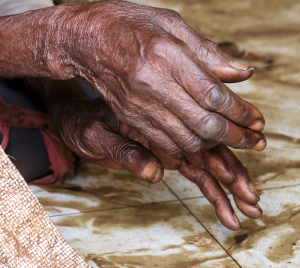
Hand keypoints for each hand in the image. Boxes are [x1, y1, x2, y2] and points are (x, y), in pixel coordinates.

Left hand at [48, 94, 261, 229]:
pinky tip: (228, 212)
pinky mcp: (166, 149)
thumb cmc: (79, 123)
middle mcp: (166, 120)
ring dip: (229, 184)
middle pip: (208, 146)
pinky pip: (196, 169)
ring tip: (250, 210)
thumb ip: (123, 151)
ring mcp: (168, 135)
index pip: (194, 130)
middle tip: (251, 200)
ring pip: (208, 159)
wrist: (71, 119)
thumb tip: (154, 174)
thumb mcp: (94, 135)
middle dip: (233, 173)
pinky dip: (213, 189)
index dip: (218, 155)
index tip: (233, 178)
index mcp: (154, 109)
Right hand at [50, 1, 265, 158]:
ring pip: (188, 140)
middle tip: (253, 136)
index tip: (257, 117)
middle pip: (205, 123)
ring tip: (228, 138)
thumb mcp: (167, 22)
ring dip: (215, 145)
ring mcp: (137, 102)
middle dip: (237, 135)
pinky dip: (189, 147)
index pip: (214, 94)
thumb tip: (242, 74)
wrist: (80, 37)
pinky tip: (198, 137)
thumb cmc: (125, 23)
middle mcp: (150, 81)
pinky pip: (166, 143)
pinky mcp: (128, 116)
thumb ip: (206, 50)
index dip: (242, 111)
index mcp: (163, 53)